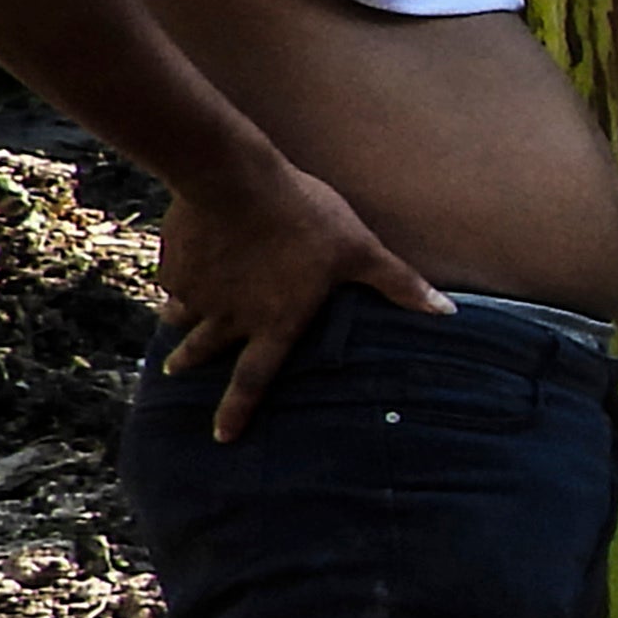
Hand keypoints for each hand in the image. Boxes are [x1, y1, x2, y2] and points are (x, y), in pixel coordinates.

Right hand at [157, 159, 446, 446]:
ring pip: (182, 315)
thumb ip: (399, 284)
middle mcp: (231, 317)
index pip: (255, 379)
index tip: (222, 437)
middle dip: (190, 364)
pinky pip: (172, 280)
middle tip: (175, 373)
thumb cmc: (305, 216)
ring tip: (171, 325)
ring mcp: (197, 293)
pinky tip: (180, 268)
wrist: (233, 180)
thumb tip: (447, 312)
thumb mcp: (361, 250)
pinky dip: (176, 280)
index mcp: (275, 322)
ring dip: (177, 323)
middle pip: (206, 351)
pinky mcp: (174, 266)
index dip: (238, 410)